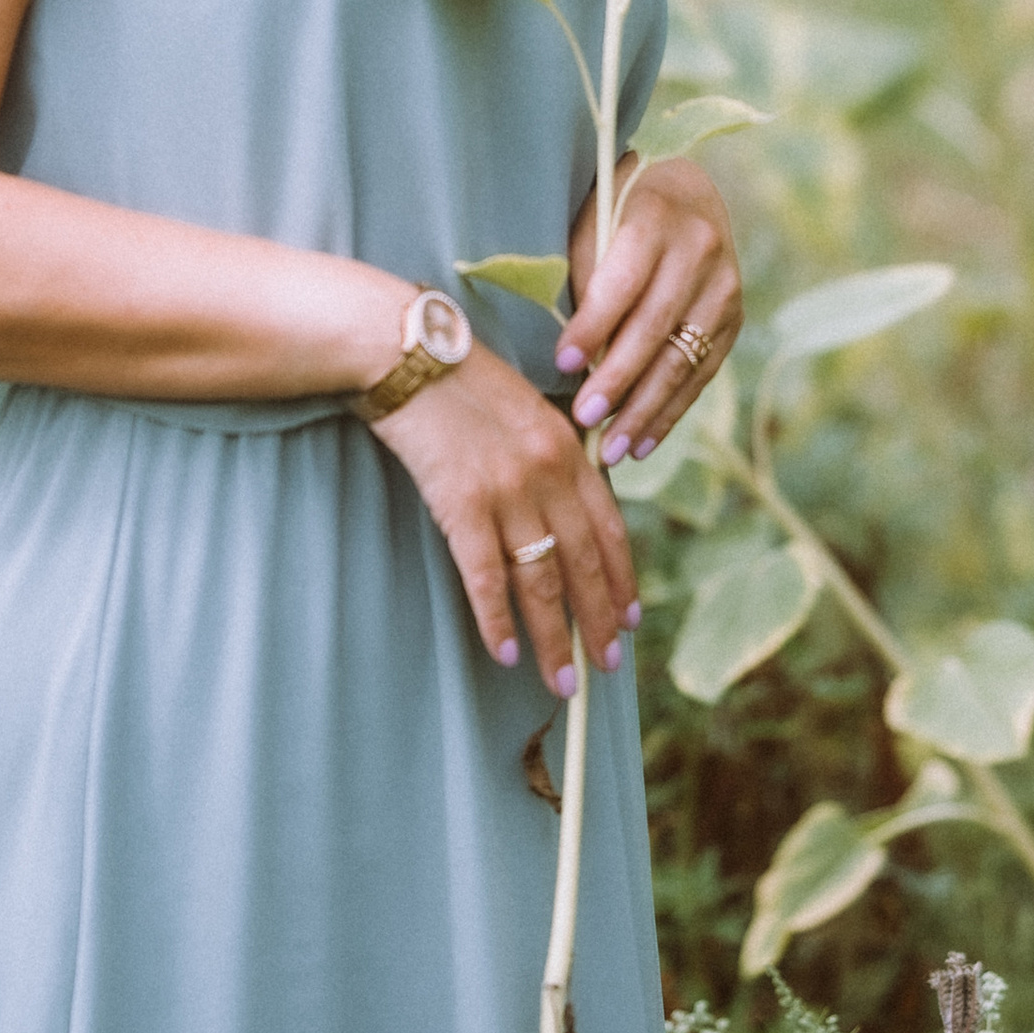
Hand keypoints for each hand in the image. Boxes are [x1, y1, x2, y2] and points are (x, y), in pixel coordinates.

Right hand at [371, 341, 639, 690]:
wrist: (404, 351)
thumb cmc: (457, 377)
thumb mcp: (523, 408)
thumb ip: (550, 455)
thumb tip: (562, 512)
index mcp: (569, 446)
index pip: (610, 528)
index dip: (622, 579)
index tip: (629, 619)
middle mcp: (549, 472)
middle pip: (584, 564)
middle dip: (597, 622)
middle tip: (606, 666)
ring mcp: (507, 490)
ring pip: (541, 581)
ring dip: (554, 638)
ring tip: (562, 681)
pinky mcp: (462, 503)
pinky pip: (486, 578)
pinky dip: (497, 621)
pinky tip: (505, 653)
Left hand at [557, 155, 742, 467]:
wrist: (683, 194)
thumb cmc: (614, 216)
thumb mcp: (592, 227)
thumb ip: (586, 283)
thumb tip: (569, 364)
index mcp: (655, 219)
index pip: (623, 282)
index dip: (593, 326)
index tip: (561, 364)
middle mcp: (699, 252)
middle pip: (655, 328)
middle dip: (618, 380)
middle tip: (584, 418)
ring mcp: (724, 288)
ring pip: (682, 360)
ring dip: (644, 411)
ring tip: (610, 449)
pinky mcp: (734, 319)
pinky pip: (700, 375)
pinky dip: (669, 412)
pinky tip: (641, 442)